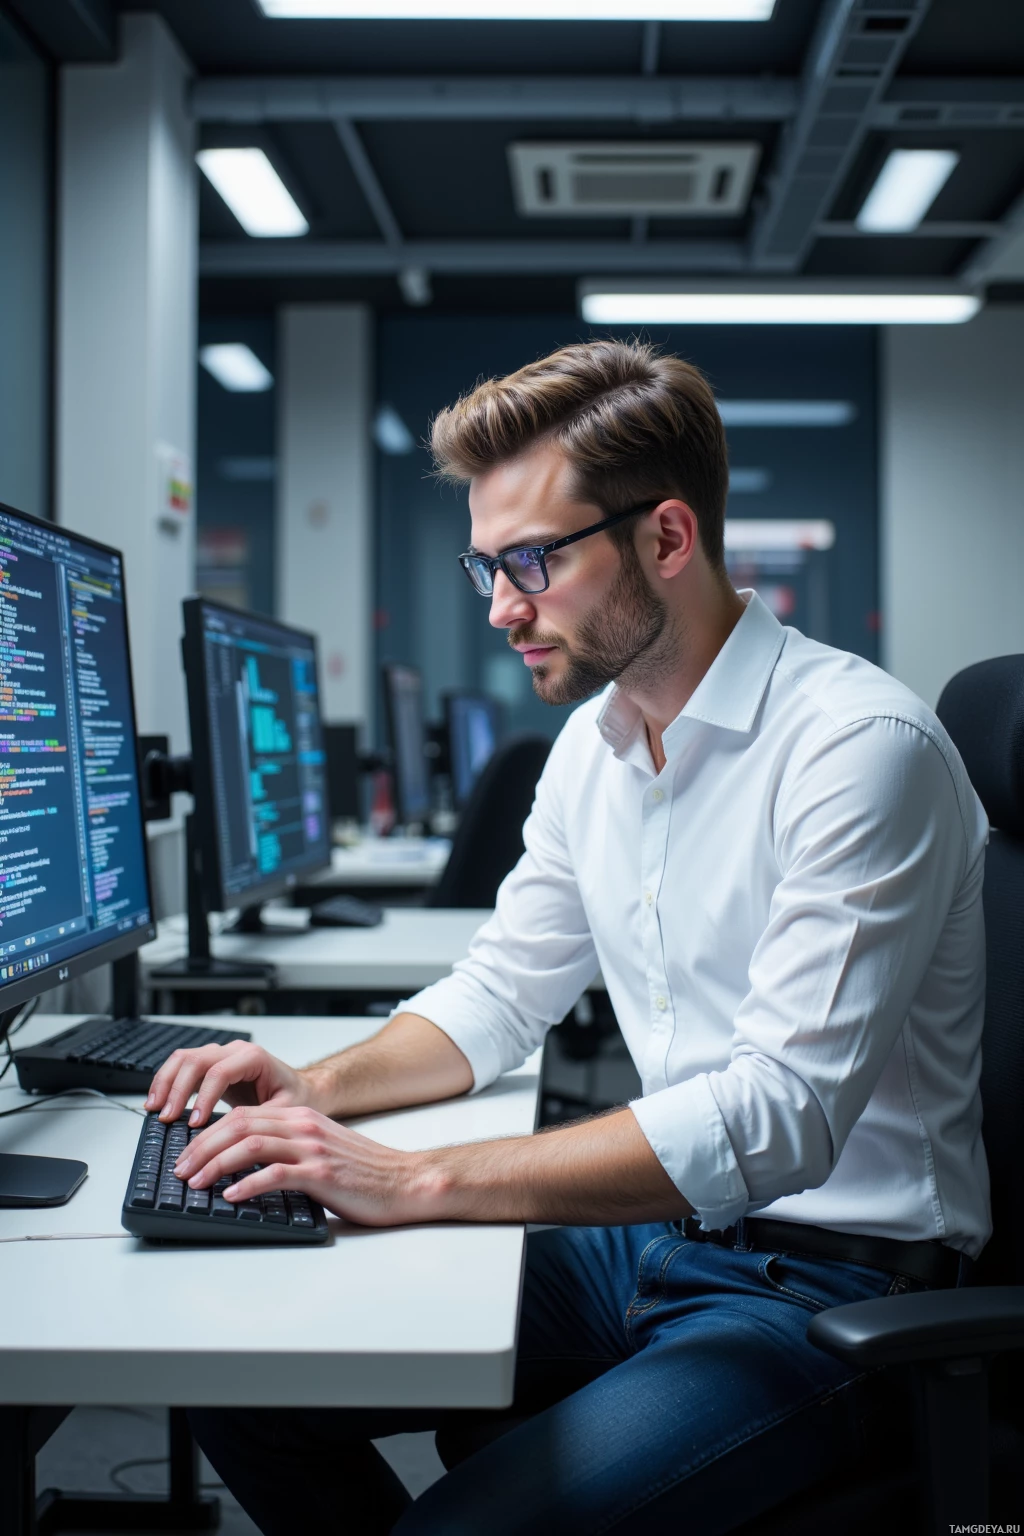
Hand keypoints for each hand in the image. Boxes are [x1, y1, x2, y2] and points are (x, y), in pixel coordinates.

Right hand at [145, 1040, 309, 1127]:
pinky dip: (167, 1082)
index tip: (194, 1123)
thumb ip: (259, 1123)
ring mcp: (221, 1055)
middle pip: (196, 1059)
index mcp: (254, 1058)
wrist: (303, 1089)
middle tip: (166, 1117)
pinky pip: (183, 1066)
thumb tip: (234, 1144)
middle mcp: (235, 1051)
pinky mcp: (212, 1065)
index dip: (203, 1097)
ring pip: (184, 1058)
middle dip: (177, 1089)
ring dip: (166, 1082)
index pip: (219, 1072)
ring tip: (154, 1109)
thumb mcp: (285, 1112)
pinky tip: (157, 1102)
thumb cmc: (297, 1099)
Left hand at [172, 1103, 433, 1226]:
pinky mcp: (321, 1173)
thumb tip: (245, 1169)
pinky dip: (248, 1184)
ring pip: (251, 1145)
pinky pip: (276, 1174)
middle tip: (181, 1169)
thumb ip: (288, 1151)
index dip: (209, 1134)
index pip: (243, 1116)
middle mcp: (304, 1127)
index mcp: (301, 1118)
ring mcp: (313, 1148)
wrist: (405, 1181)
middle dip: (202, 1147)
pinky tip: (231, 1196)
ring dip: (216, 1164)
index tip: (187, 1153)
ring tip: (195, 1182)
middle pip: (240, 1126)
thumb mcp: (322, 1151)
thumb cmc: (364, 1173)